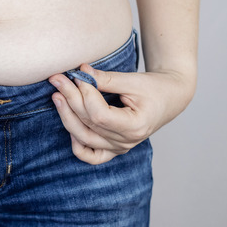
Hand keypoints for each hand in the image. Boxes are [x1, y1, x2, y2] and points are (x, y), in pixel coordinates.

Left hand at [48, 63, 192, 164]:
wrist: (169, 98)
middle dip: (70, 98)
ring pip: (84, 138)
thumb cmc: (154, 88)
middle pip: (89, 124)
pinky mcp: (113, 148)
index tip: (78, 73)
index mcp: (136, 126)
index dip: (85, 94)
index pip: (100, 114)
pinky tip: (69, 123)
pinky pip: (90, 155)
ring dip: (66, 116)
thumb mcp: (132, 80)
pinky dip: (77, 144)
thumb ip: (105, 79)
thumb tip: (80, 71)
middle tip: (57, 79)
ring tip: (57, 95)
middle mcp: (126, 142)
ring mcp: (119, 147)